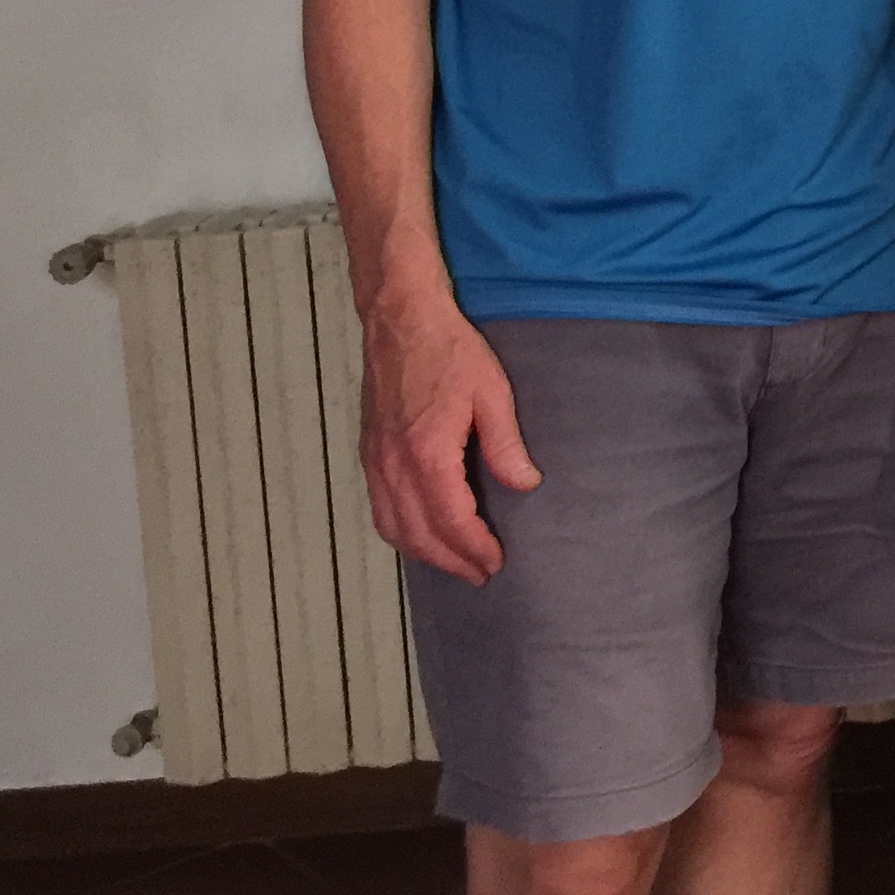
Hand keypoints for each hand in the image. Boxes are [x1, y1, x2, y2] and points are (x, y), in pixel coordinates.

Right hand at [357, 292, 537, 583]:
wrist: (402, 320)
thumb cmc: (449, 350)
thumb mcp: (492, 393)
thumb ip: (506, 444)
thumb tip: (525, 484)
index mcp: (426, 453)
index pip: (450, 521)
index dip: (474, 548)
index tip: (495, 562)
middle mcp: (393, 464)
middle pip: (418, 534)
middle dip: (450, 561)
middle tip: (480, 573)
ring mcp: (375, 460)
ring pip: (392, 527)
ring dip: (422, 553)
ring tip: (454, 563)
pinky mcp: (369, 453)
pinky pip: (379, 508)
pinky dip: (399, 532)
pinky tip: (420, 534)